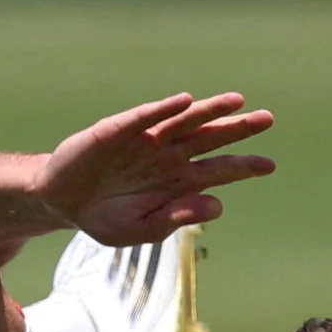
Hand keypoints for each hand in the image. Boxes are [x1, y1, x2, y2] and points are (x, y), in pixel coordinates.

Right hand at [33, 92, 274, 245]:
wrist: (62, 204)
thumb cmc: (104, 217)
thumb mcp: (141, 230)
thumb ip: (177, 219)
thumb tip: (218, 205)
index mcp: (177, 182)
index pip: (218, 170)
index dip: (243, 166)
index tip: (269, 165)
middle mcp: (167, 156)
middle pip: (209, 138)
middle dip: (237, 129)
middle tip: (267, 119)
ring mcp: (144, 140)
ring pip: (183, 122)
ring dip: (209, 111)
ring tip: (236, 101)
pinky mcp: (118, 130)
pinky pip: (144, 117)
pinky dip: (164, 109)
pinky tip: (184, 102)